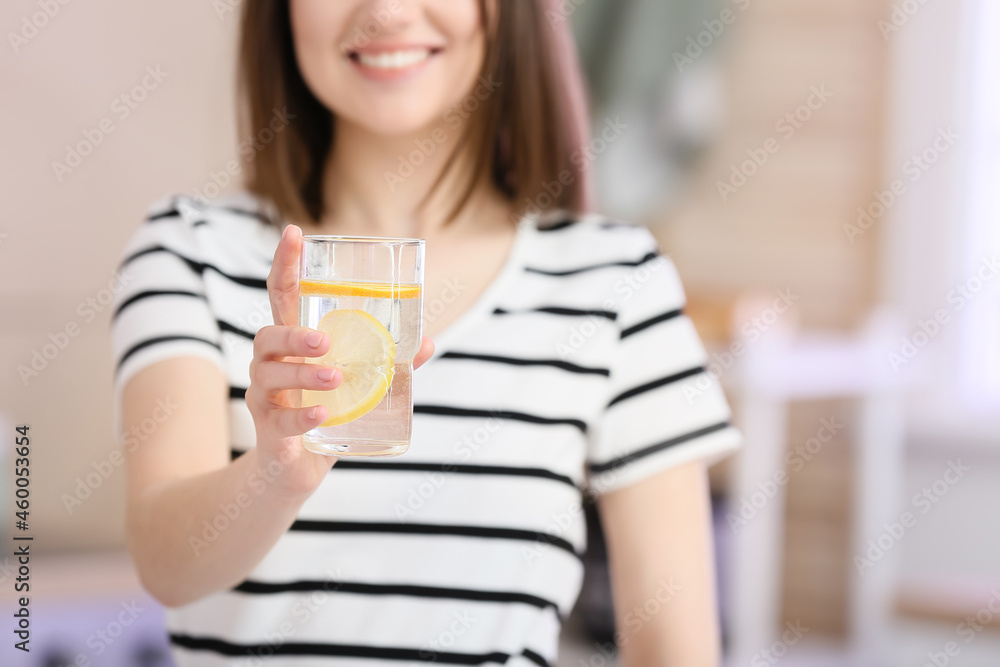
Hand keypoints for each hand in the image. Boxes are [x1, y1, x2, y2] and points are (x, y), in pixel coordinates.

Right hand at [246, 224, 433, 500]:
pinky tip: (323, 413)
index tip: (294, 233)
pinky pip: (281, 421)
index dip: (285, 264)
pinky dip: (302, 416)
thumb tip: (426, 341)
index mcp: (292, 344)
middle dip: (293, 334)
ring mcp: (265, 399)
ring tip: (333, 377)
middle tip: (324, 340)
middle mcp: (270, 366)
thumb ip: (386, 363)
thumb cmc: (324, 414)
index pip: (282, 296)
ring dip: (302, 375)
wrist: (295, 471)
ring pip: (270, 377)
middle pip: (267, 336)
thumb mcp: (356, 386)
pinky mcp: (270, 433)